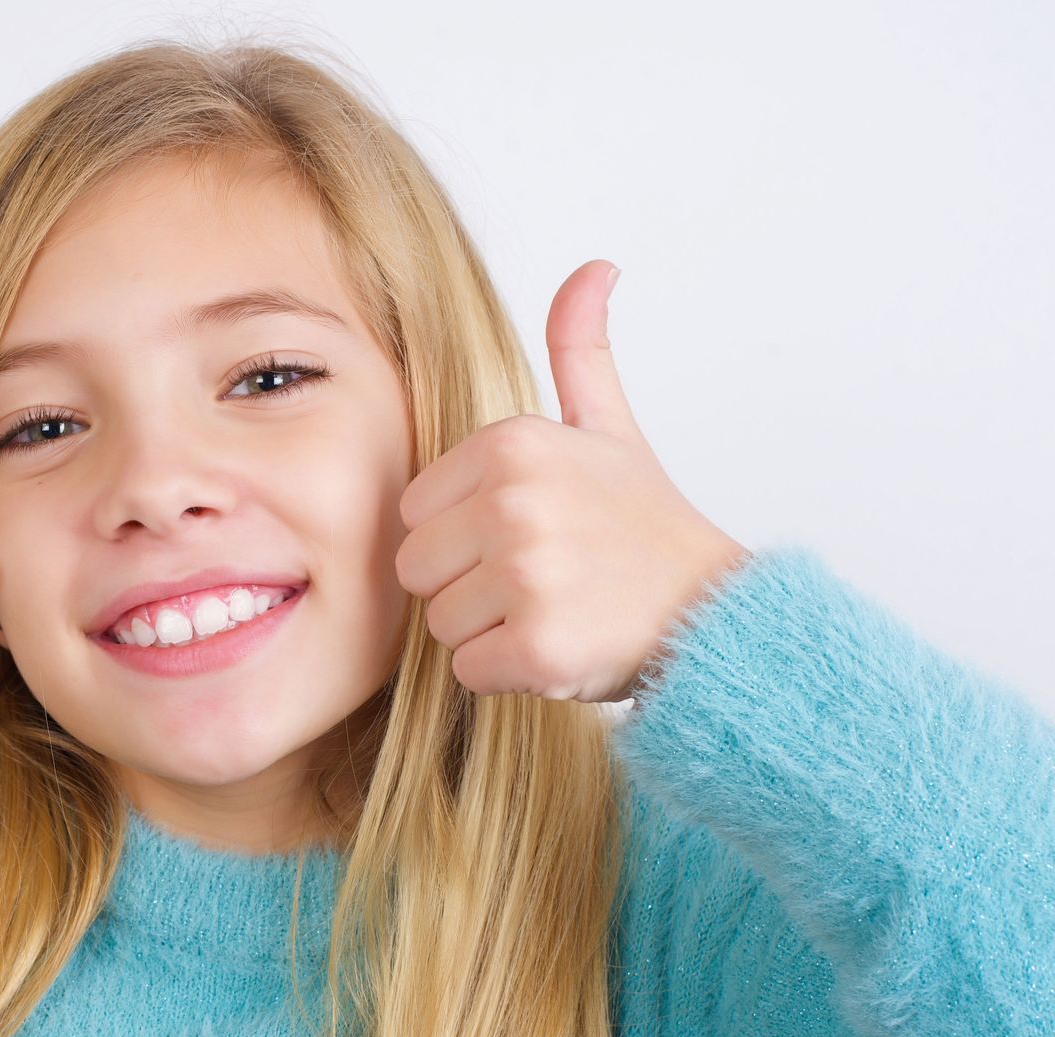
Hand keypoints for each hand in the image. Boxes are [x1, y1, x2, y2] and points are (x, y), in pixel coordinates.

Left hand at [395, 260, 750, 704]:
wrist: (716, 614)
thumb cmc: (645, 526)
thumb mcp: (610, 427)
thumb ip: (580, 349)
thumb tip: (594, 267)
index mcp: (511, 445)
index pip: (415, 512)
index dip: (462, 536)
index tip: (529, 535)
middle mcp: (513, 502)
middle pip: (417, 569)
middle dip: (467, 586)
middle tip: (541, 580)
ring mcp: (525, 576)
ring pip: (440, 623)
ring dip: (489, 632)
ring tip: (555, 609)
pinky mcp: (536, 646)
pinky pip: (469, 670)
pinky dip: (508, 673)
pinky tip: (561, 647)